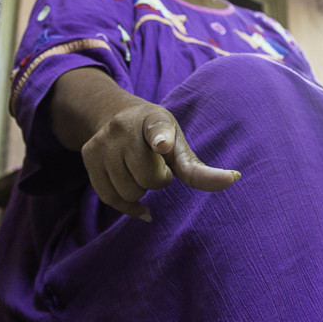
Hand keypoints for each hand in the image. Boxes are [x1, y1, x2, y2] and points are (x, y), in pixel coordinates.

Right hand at [50, 68, 240, 220]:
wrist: (113, 114)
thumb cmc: (158, 135)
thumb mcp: (178, 143)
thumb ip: (198, 167)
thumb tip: (233, 179)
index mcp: (154, 118)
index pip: (157, 129)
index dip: (161, 138)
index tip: (163, 144)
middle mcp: (124, 126)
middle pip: (148, 178)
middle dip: (157, 181)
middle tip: (156, 167)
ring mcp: (103, 140)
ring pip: (128, 191)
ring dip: (140, 190)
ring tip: (140, 171)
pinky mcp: (89, 155)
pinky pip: (110, 197)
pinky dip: (127, 206)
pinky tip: (139, 205)